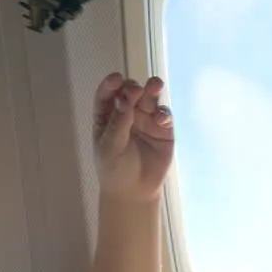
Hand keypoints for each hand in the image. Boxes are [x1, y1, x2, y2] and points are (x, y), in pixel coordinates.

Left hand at [93, 74, 175, 202]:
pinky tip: (161, 117)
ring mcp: (146, 119)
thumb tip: (124, 98)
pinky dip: (164, 112)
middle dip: (133, 87)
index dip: (111, 84)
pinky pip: (164, 115)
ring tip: (155, 86)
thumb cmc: (115, 169)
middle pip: (130, 92)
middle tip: (136, 90)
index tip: (116, 79)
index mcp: (107, 116)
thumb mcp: (110, 147)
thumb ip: (118, 123)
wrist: (134, 192)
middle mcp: (127, 113)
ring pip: (150, 98)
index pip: (107, 95)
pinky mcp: (163, 129)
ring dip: (152, 89)